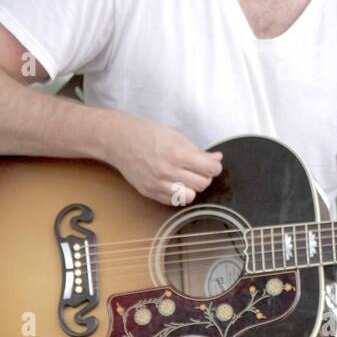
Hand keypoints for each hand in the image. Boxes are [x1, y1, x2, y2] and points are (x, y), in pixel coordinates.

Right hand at [102, 111, 222, 206]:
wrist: (119, 141)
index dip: (215, 167)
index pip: (209, 169)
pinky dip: (177, 194)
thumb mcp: (176, 137)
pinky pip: (172, 201)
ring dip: (191, 188)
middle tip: (199, 170)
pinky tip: (173, 183)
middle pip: (201, 184)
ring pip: (189, 196)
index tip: (212, 164)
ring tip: (186, 178)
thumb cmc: (147, 135)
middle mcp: (168, 171)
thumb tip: (216, 159)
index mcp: (177, 154)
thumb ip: (197, 151)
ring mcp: (157, 184)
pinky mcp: (149, 192)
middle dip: (204, 177)